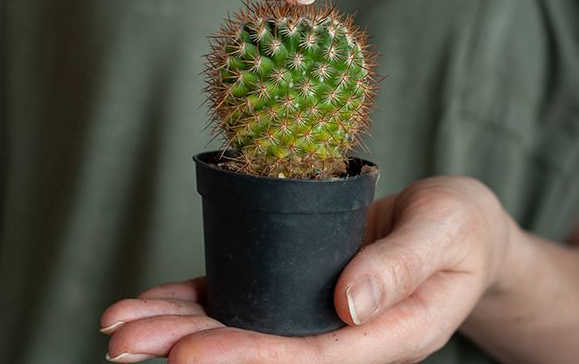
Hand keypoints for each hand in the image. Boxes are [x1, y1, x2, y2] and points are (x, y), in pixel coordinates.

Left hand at [99, 177, 514, 362]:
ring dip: (175, 329)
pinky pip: (242, 300)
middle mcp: (345, 337)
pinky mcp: (297, 291)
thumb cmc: (462, 228)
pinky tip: (149, 303)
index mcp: (390, 336)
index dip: (245, 357)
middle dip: (187, 348)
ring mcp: (317, 318)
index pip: (310, 357)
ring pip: (240, 330)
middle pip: (261, 353)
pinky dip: (193, 301)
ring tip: (116, 327)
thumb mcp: (449, 230)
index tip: (185, 354)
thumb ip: (402, 266)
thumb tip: (350, 304)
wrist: (460, 229)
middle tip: (120, 343)